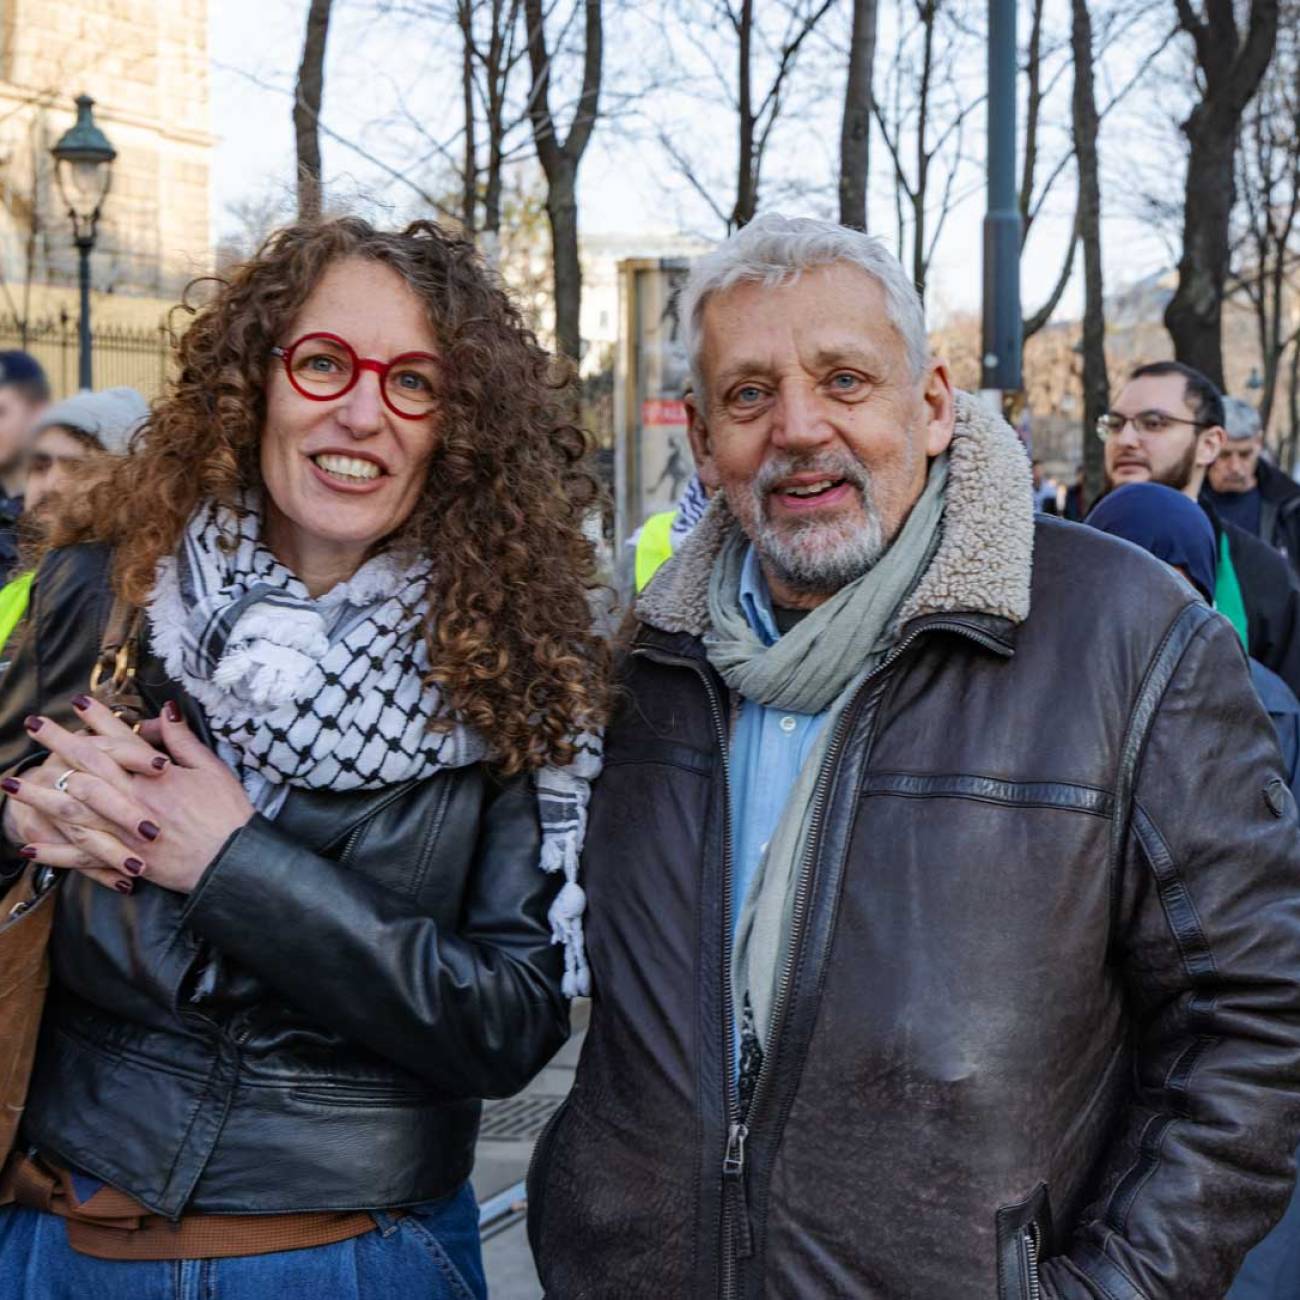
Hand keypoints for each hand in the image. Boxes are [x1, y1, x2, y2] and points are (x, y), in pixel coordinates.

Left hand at [5, 697, 254, 894]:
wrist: (232, 861)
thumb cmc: (228, 814)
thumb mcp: (212, 769)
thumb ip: (182, 741)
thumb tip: (165, 711)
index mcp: (153, 778)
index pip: (118, 740)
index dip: (98, 719)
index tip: (78, 702)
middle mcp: (130, 802)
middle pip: (85, 767)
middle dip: (57, 744)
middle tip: (33, 726)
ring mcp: (122, 832)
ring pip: (70, 811)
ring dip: (38, 795)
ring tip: (10, 784)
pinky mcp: (123, 860)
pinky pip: (80, 857)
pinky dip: (53, 852)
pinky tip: (29, 845)